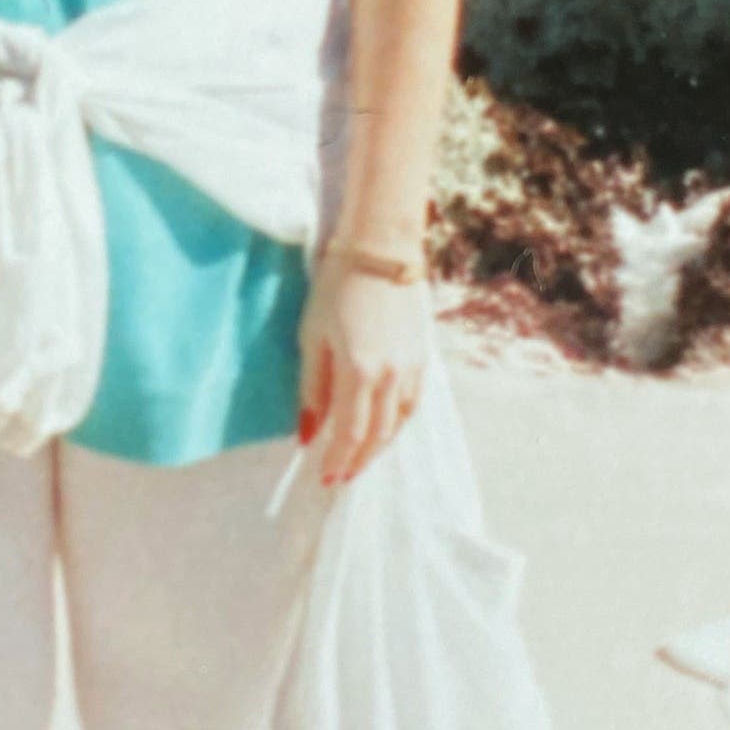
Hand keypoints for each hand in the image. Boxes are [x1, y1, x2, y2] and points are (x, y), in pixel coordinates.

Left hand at [297, 250, 430, 487]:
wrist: (380, 250)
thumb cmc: (336, 289)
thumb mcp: (312, 336)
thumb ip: (312, 388)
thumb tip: (307, 433)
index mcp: (359, 371)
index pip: (349, 434)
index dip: (336, 461)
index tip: (324, 478)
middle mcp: (391, 376)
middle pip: (376, 436)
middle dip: (358, 461)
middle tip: (340, 477)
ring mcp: (411, 367)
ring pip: (398, 423)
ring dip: (379, 446)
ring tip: (360, 458)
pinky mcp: (422, 356)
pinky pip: (412, 403)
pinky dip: (397, 423)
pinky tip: (384, 427)